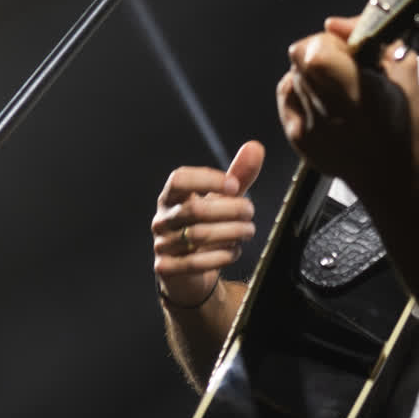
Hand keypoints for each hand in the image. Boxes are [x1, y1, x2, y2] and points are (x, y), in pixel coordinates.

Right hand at [151, 141, 264, 305]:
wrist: (189, 271)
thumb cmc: (206, 225)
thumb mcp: (223, 199)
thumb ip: (239, 174)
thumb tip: (256, 146)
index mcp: (171, 196)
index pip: (179, 179)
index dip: (207, 179)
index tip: (234, 185)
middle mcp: (162, 219)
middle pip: (194, 209)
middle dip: (229, 209)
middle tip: (250, 210)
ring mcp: (162, 244)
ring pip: (198, 236)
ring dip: (231, 232)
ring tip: (249, 230)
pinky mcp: (167, 268)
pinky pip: (195, 263)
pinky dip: (221, 256)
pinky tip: (235, 251)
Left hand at [276, 16, 418, 196]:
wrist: (389, 171)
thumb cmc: (400, 120)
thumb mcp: (403, 67)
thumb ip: (368, 35)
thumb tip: (334, 24)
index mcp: (361, 93)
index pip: (317, 50)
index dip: (330, 42)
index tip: (347, 52)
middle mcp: (331, 112)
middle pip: (300, 55)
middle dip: (320, 52)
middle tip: (342, 69)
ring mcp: (308, 126)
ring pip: (293, 73)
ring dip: (312, 73)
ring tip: (337, 90)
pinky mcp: (296, 136)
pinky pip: (287, 94)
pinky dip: (302, 91)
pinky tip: (324, 102)